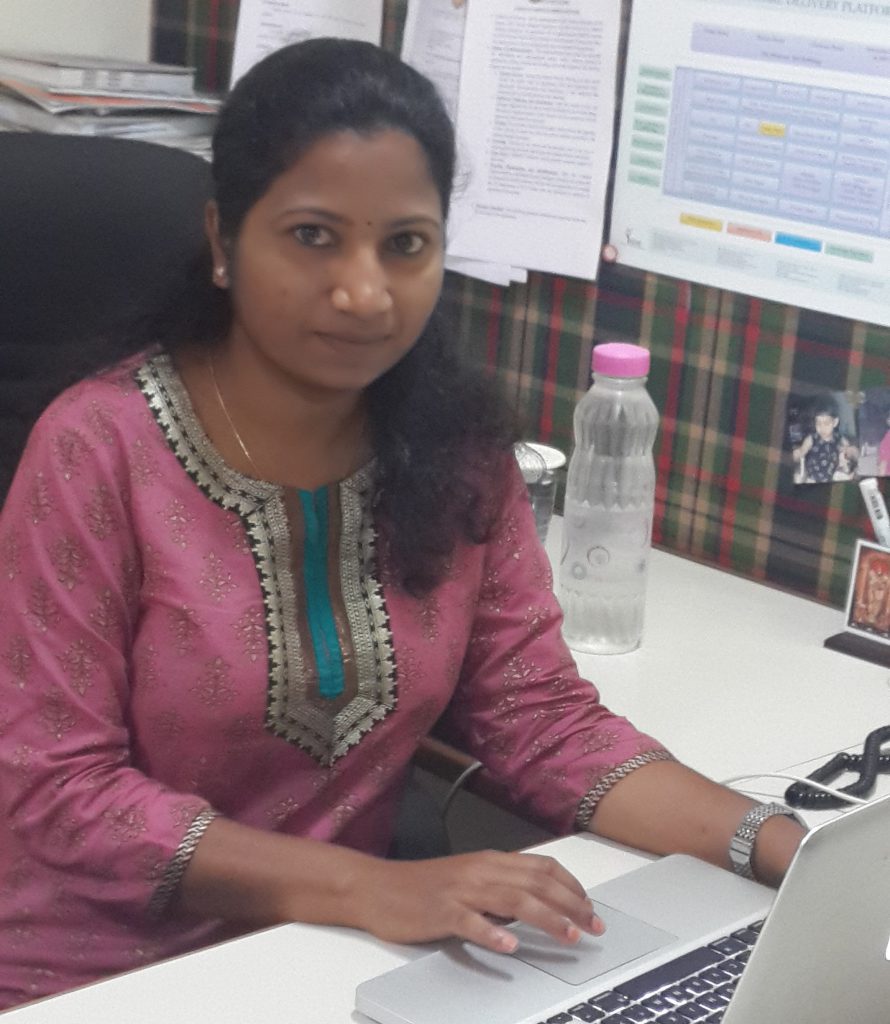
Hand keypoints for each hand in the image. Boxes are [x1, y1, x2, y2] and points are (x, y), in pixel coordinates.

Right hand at [350, 850, 604, 953]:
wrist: (376, 887)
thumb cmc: (423, 887)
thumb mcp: (468, 879)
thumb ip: (500, 887)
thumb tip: (536, 904)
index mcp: (489, 861)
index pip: (542, 867)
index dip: (571, 886)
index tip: (591, 908)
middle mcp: (480, 870)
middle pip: (535, 882)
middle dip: (571, 904)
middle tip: (594, 927)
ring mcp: (461, 890)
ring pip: (512, 898)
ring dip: (545, 917)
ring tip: (569, 935)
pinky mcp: (441, 911)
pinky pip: (470, 921)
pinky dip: (492, 932)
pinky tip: (509, 945)